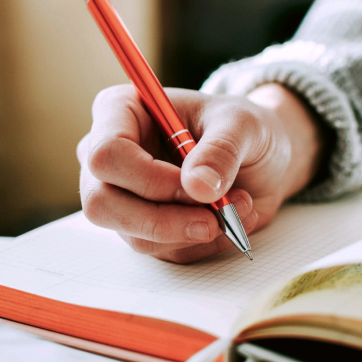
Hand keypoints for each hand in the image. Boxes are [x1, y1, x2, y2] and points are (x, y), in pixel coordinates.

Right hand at [77, 83, 327, 262]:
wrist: (260, 156)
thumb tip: (198, 187)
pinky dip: (202, 242)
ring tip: (237, 206)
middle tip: (213, 217)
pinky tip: (229, 218)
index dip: (148, 178)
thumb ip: (221, 150)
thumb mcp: (243, 124)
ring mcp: (121, 195)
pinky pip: (162, 250)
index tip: (196, 186)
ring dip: (192, 230)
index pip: (106, 154)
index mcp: (120, 111)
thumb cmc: (241, 127)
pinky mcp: (142, 227)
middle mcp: (110, 155)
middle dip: (163, 219)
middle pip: (102, 203)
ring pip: (133, 234)